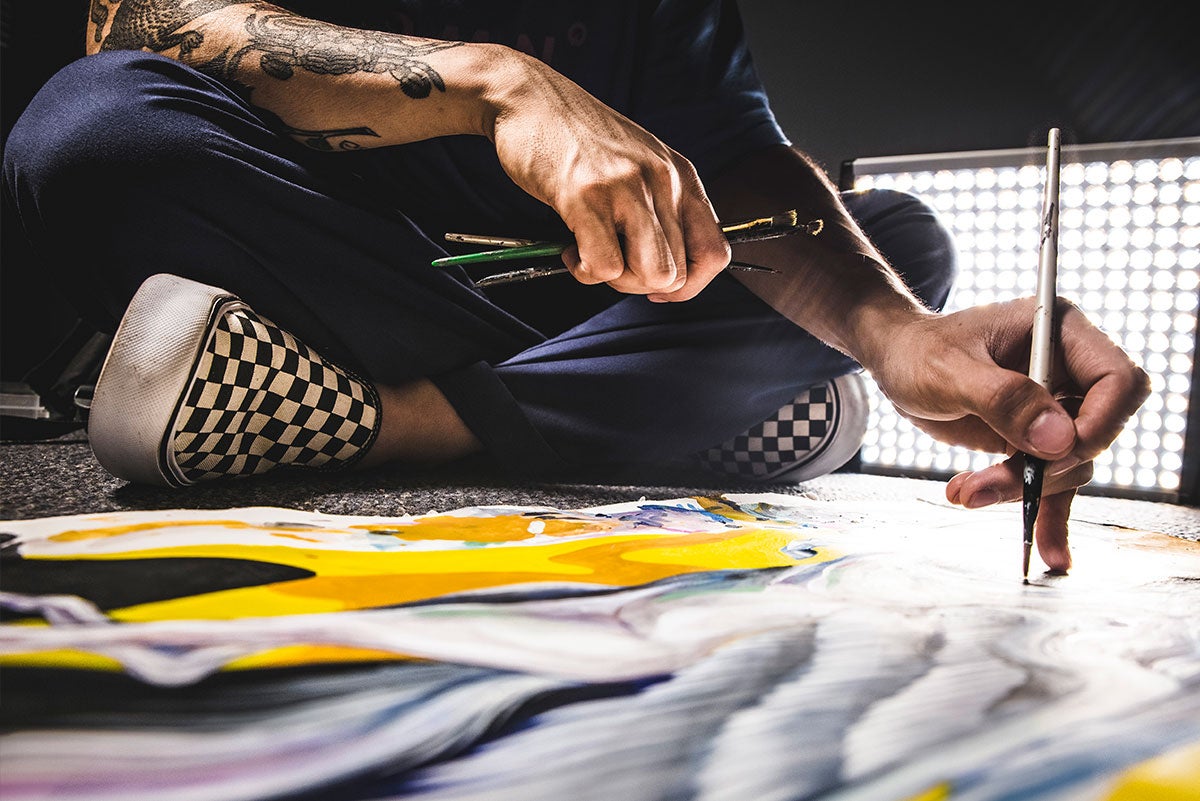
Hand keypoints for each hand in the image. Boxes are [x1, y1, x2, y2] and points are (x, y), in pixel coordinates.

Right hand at [486, 52, 729, 298]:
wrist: (527, 97)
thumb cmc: (576, 137)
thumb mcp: (637, 163)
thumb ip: (658, 205)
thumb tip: (666, 269)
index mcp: (680, 175)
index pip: (715, 252)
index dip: (689, 284)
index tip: (656, 286)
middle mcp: (661, 180)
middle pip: (679, 274)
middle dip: (641, 286)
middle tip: (612, 265)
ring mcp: (626, 188)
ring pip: (652, 275)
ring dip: (619, 282)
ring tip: (592, 256)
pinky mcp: (586, 197)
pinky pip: (605, 267)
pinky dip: (586, 273)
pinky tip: (571, 249)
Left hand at [867, 296, 1149, 571]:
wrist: (897, 362)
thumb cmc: (919, 351)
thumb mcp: (949, 371)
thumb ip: (1004, 400)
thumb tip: (1059, 439)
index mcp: (1060, 332)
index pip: (1117, 380)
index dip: (1100, 423)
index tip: (1057, 454)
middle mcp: (1069, 368)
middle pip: (1096, 431)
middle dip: (1048, 468)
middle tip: (990, 486)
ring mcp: (1056, 406)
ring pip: (1069, 464)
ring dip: (1026, 490)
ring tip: (965, 493)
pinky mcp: (1037, 439)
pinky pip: (1054, 481)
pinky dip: (1047, 513)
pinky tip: (1048, 548)